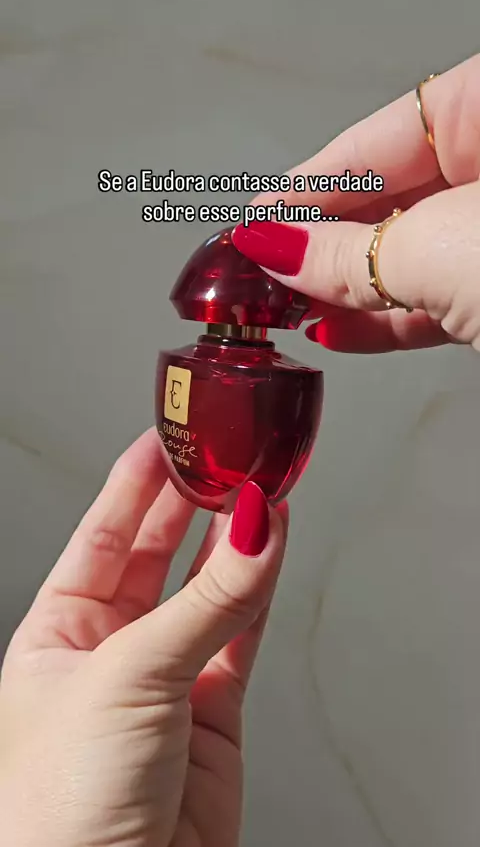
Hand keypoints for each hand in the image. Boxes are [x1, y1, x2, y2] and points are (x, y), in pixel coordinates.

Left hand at [0, 429, 286, 846]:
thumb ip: (204, 602)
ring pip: (205, 587)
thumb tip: (254, 530)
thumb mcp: (128, 675)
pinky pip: (239, 630)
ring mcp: (166, 674)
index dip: (134, 482)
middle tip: (223, 455)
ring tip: (260, 489)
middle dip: (190, 502)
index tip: (166, 437)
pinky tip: (271, 546)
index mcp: (57, 631)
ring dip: (233, 540)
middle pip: (156, 552)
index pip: (101, 534)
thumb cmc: (65, 804)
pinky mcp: (213, 707)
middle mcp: (110, 647)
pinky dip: (258, 588)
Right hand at [232, 53, 479, 352]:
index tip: (256, 217)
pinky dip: (382, 322)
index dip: (306, 184)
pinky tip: (333, 330)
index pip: (375, 141)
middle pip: (385, 201)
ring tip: (285, 307)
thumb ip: (354, 253)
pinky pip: (431, 301)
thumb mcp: (443, 248)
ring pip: (404, 258)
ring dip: (340, 290)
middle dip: (318, 243)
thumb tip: (278, 248)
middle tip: (259, 269)